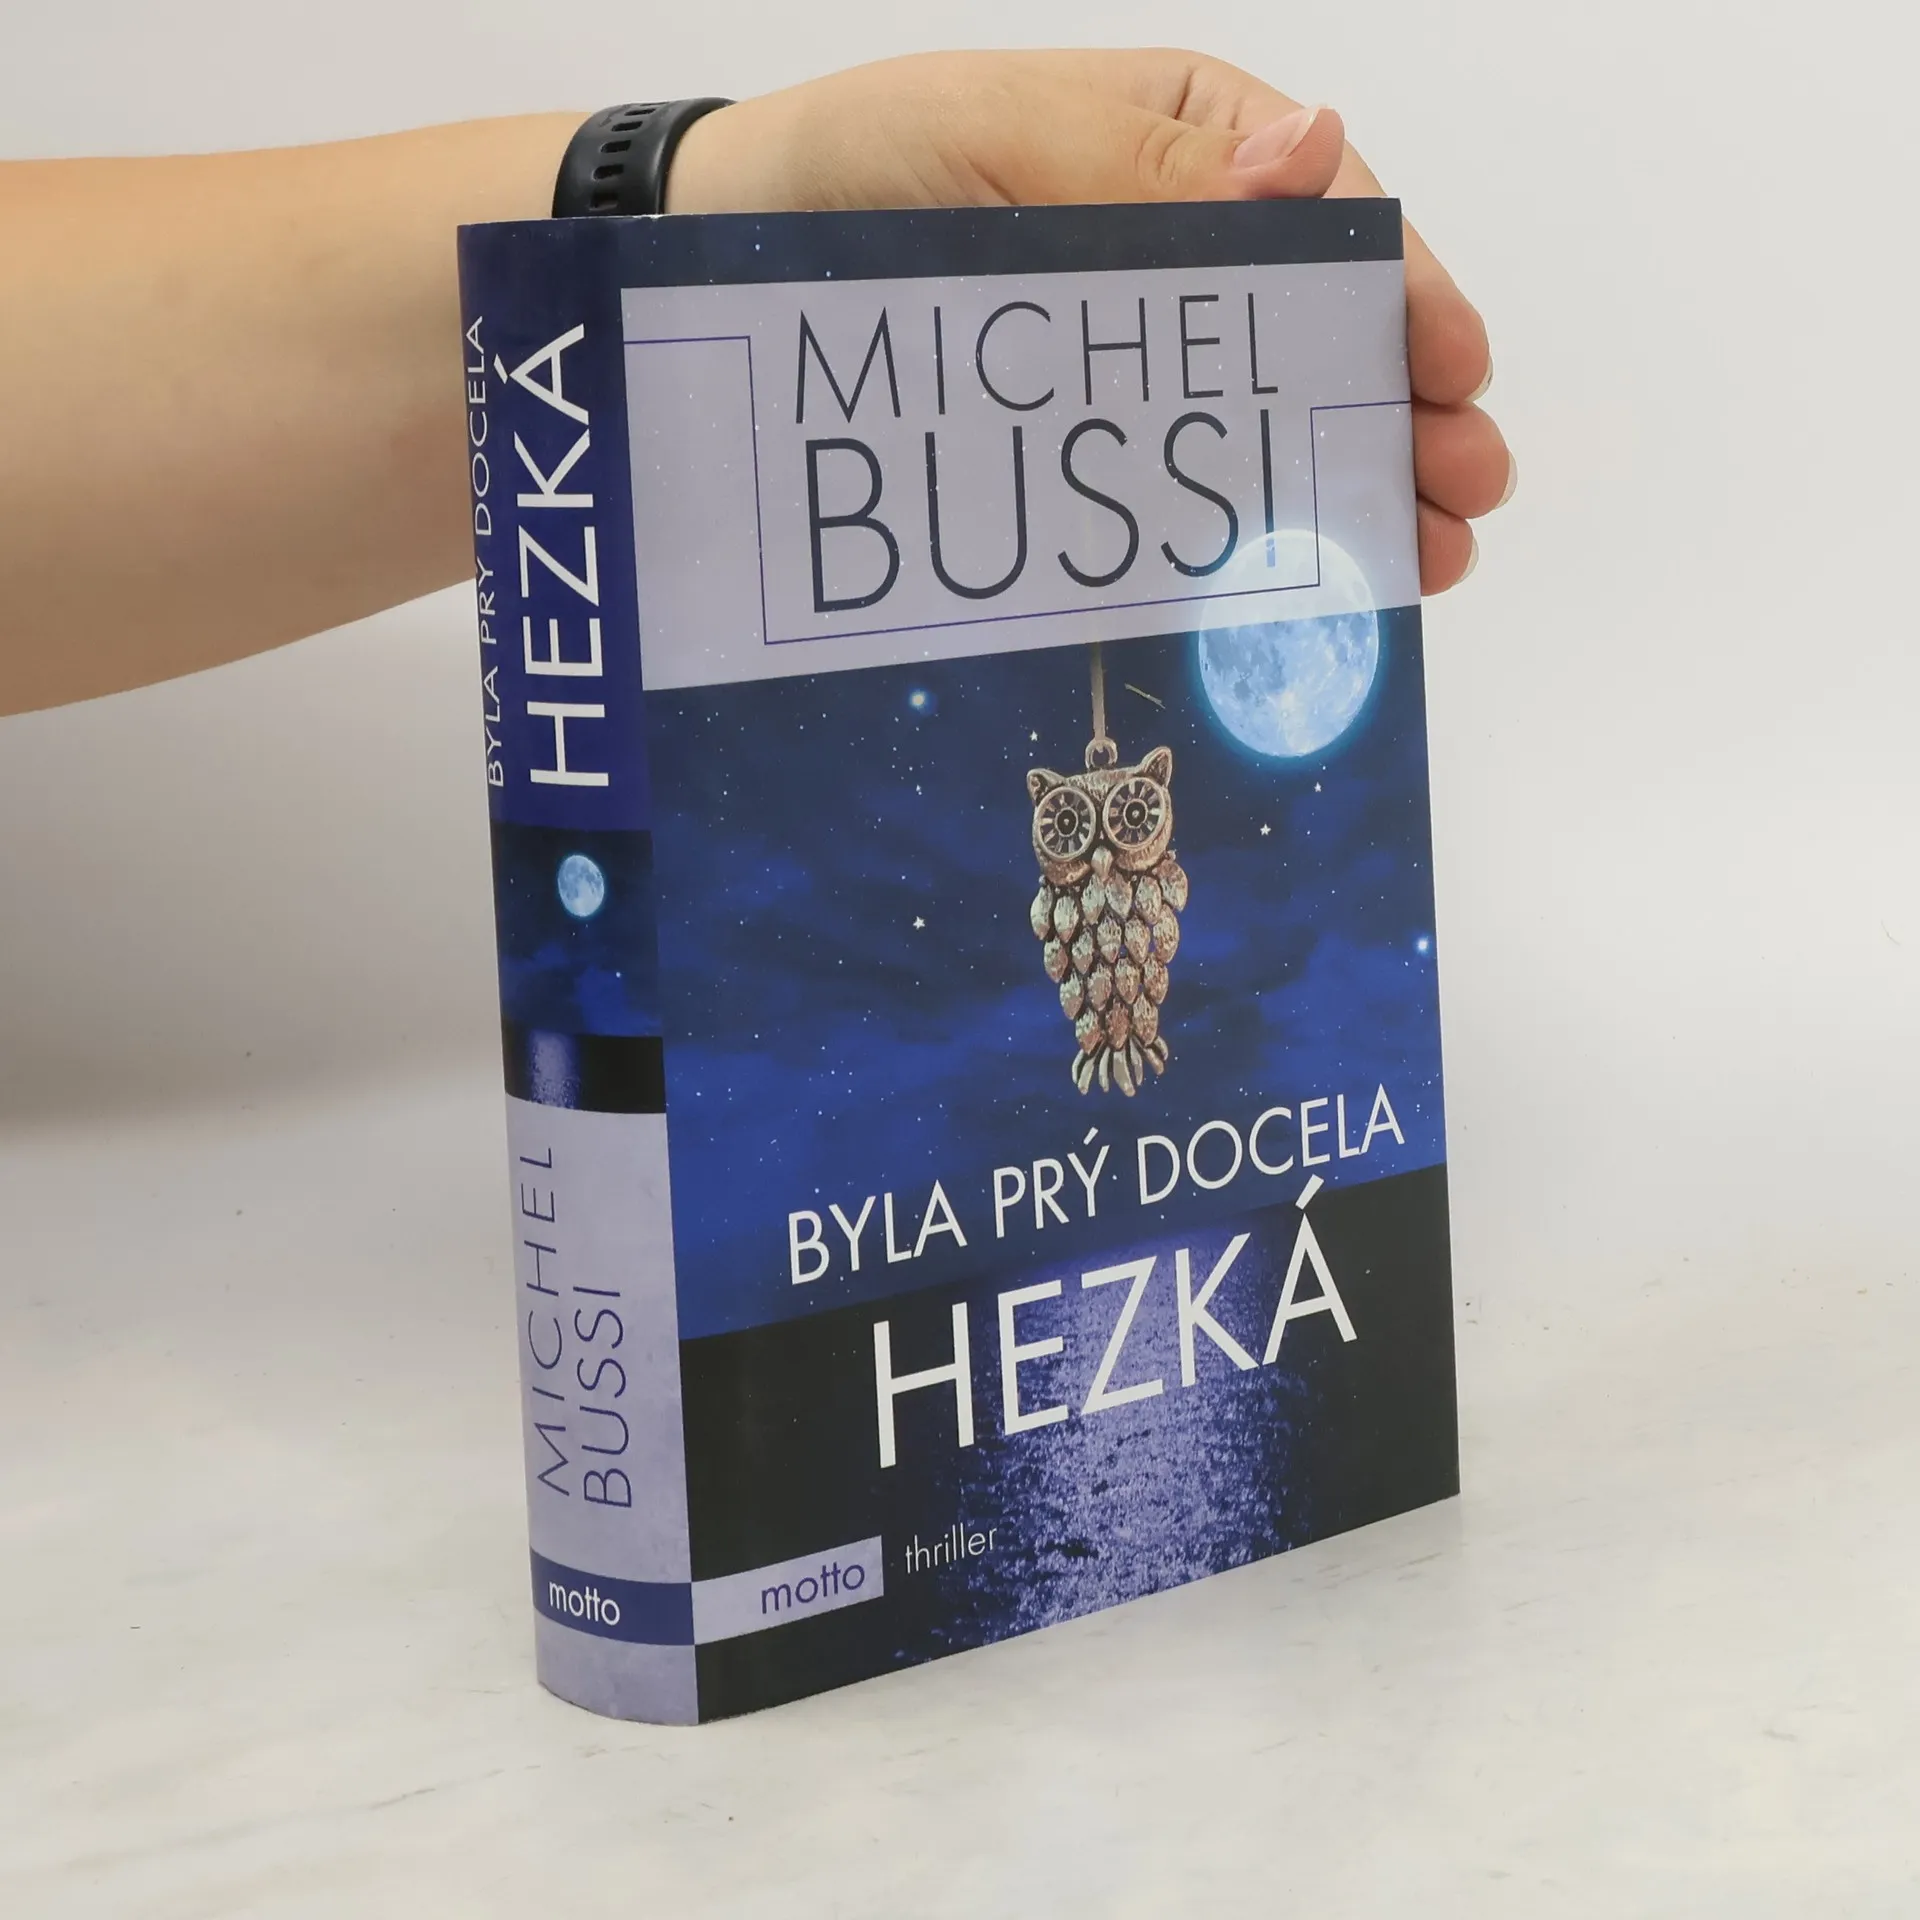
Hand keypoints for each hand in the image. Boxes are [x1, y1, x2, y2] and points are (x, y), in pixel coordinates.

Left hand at [671, 50, 1510, 594]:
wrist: (736, 254)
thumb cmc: (864, 168)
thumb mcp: (1004, 132)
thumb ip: (1145, 163)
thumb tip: (1309, 154)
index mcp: (1192, 145)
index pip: (1330, 224)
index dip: (1402, 303)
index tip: (1455, 375)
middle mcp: (1188, 249)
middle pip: (1323, 336)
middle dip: (1402, 416)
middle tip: (1466, 496)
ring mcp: (1142, 353)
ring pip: (1270, 418)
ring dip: (1355, 487)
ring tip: (1424, 558)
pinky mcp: (1088, 435)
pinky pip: (1185, 478)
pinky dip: (1251, 527)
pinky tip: (1309, 573)